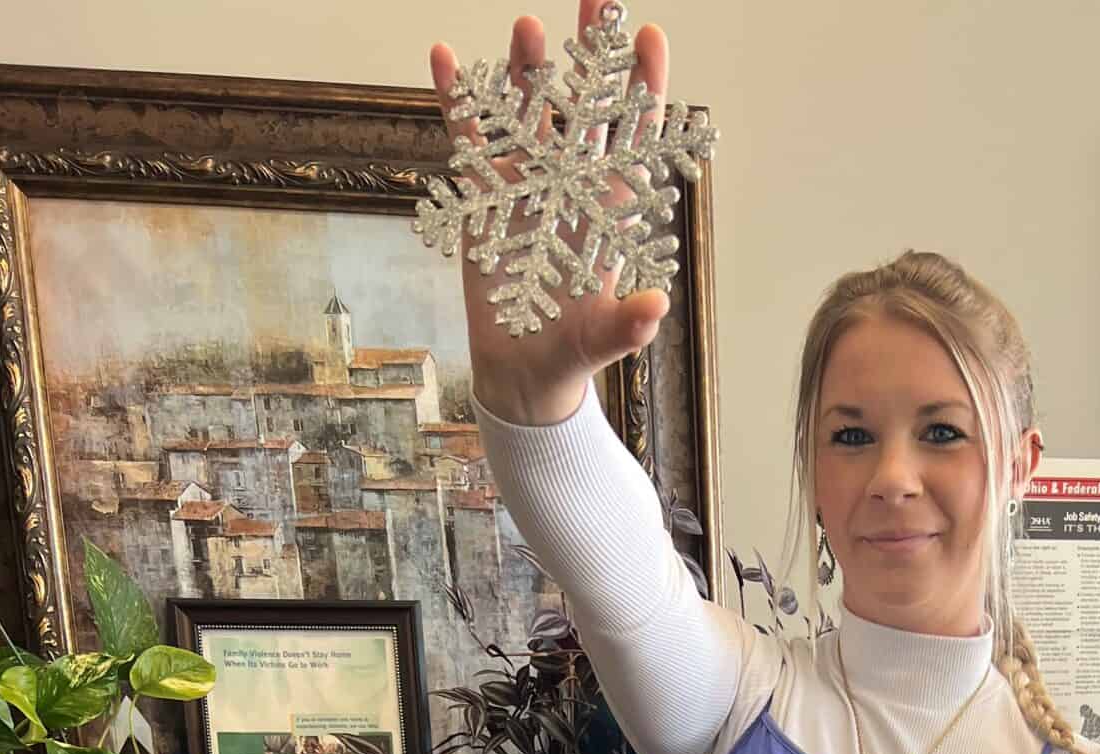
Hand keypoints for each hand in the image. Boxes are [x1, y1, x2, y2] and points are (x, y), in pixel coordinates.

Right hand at [428, 7, 673, 422]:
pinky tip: (443, 56)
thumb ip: (626, 326)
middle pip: (585, 107)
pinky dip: (456, 99)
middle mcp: (570, 185)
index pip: (632, 140)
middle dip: (590, 55)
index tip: (649, 38)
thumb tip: (656, 307)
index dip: (643, 91)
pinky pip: (468, 138)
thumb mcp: (600, 342)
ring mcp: (526, 184)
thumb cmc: (570, 354)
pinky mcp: (483, 195)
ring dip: (526, 69)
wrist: (522, 374)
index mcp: (608, 210)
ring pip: (528, 112)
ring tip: (527, 25)